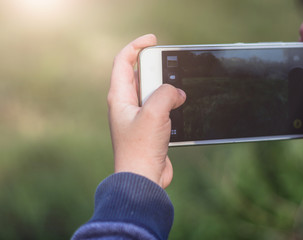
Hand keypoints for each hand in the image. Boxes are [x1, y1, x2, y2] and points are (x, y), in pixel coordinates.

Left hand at [107, 34, 185, 188]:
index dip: (137, 46)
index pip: (123, 61)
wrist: (143, 179)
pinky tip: (181, 107)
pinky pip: (161, 108)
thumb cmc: (141, 148)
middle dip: (157, 68)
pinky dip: (171, 104)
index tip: (153, 41)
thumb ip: (167, 94)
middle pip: (140, 75)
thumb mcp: (155, 113)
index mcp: (120, 97)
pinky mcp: (150, 128)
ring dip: (167, 88)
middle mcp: (126, 105)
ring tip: (179, 90)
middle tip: (172, 68)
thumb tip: (178, 93)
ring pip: (153, 92)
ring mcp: (138, 117)